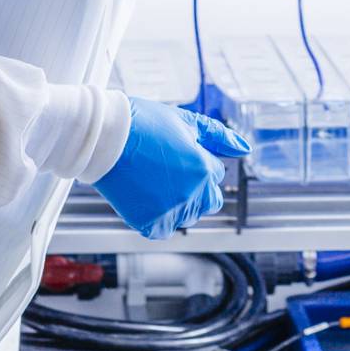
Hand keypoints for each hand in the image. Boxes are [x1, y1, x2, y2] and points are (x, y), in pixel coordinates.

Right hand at [91, 97, 249, 239]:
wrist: (104, 136)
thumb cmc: (143, 123)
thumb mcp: (187, 121)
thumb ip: (220, 136)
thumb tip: (245, 148)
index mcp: (204, 168)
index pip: (216, 174)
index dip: (198, 161)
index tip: (177, 153)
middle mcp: (192, 194)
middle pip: (209, 201)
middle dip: (198, 188)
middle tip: (170, 171)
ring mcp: (170, 211)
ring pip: (188, 216)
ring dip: (178, 202)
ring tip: (155, 180)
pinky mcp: (148, 223)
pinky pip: (164, 229)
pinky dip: (158, 218)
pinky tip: (146, 196)